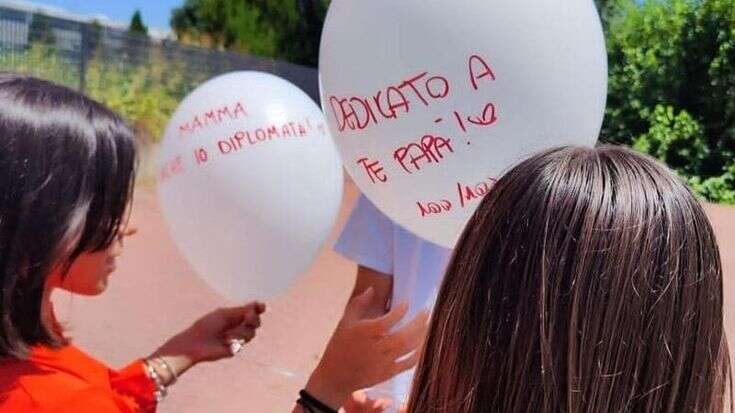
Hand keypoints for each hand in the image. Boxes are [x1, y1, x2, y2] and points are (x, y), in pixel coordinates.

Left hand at [150, 301, 265, 378]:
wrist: (196, 342)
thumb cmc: (207, 325)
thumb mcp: (225, 314)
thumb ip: (241, 310)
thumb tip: (258, 304)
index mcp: (236, 316)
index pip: (252, 311)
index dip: (259, 309)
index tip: (261, 306)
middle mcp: (239, 326)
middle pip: (256, 322)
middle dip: (254, 319)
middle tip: (247, 317)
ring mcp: (238, 338)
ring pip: (252, 333)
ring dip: (242, 331)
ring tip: (229, 333)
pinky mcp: (235, 349)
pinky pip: (242, 343)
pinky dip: (235, 340)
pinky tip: (225, 341)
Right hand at [304, 288, 428, 408]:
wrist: (336, 376)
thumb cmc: (340, 345)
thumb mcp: (345, 321)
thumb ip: (359, 304)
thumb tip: (372, 289)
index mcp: (364, 333)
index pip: (387, 321)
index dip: (400, 311)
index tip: (407, 303)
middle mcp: (375, 348)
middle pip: (403, 336)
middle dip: (418, 323)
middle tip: (426, 311)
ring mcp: (383, 362)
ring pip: (408, 349)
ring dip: (421, 336)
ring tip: (427, 325)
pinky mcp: (388, 373)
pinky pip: (408, 364)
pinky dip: (418, 354)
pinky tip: (422, 343)